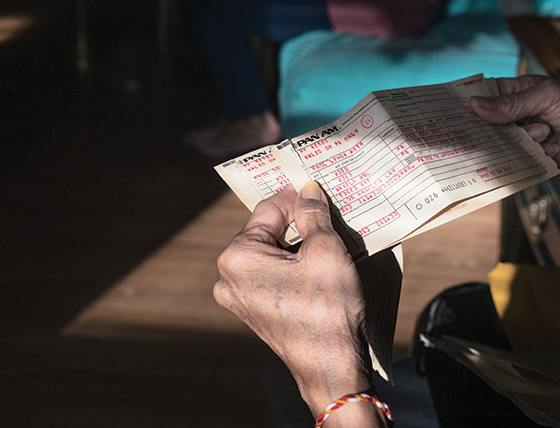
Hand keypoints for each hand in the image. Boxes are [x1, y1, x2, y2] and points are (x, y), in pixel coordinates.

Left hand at [214, 182, 386, 425]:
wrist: (332, 369)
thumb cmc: (327, 309)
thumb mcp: (325, 249)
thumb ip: (313, 213)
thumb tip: (308, 191)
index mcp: (237, 256)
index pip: (269, 209)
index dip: (297, 198)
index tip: (319, 192)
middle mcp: (228, 277)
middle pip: (268, 232)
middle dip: (297, 224)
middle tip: (328, 218)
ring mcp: (239, 298)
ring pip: (271, 255)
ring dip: (297, 246)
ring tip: (328, 242)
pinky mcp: (254, 313)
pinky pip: (272, 277)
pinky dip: (293, 268)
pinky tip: (319, 268)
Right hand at [470, 75, 559, 210]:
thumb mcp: (549, 97)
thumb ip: (512, 103)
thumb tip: (475, 106)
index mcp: (521, 95)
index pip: (488, 95)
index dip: (470, 99)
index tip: (448, 106)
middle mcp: (518, 119)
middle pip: (486, 123)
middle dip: (478, 127)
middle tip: (459, 131)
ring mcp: (522, 142)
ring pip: (496, 145)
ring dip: (508, 143)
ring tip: (534, 138)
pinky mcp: (528, 164)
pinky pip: (508, 165)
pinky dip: (509, 164)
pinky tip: (515, 159)